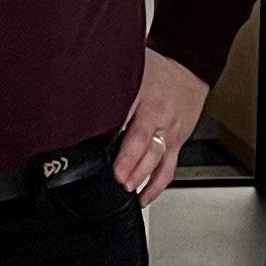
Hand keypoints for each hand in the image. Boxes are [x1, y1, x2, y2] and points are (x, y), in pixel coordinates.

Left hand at [113, 47, 209, 203]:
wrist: (189, 67)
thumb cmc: (156, 69)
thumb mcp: (130, 70)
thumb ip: (107, 86)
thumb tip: (76, 96)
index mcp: (144, 97)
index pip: (129, 120)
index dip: (118, 139)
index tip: (106, 155)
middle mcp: (158, 117)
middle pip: (145, 143)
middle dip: (132, 163)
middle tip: (118, 178)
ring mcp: (169, 133)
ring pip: (158, 159)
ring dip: (143, 177)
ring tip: (127, 190)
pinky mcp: (176, 144)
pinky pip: (167, 169)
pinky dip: (155, 186)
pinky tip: (142, 198)